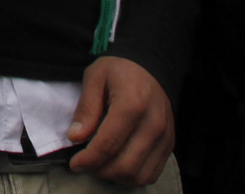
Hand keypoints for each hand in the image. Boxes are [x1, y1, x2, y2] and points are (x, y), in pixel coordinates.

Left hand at [66, 55, 173, 184]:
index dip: (88, 159)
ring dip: (116, 177)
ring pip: (139, 175)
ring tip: (100, 165)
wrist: (150, 67)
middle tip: (86, 164)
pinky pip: (152, 174)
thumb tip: (75, 138)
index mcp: (132, 105)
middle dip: (100, 171)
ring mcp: (164, 137)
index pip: (108, 144)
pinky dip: (132, 177)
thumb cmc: (119, 70)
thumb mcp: (95, 77)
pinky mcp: (169, 144)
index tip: (74, 163)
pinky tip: (117, 165)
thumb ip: (86, 108)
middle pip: (125, 165)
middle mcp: (153, 124)